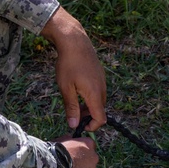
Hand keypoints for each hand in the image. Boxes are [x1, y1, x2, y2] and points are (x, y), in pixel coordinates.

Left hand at [40, 7, 106, 131]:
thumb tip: (74, 125)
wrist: (74, 41)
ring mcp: (102, 80)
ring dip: (89, 105)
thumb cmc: (68, 64)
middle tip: (73, 113)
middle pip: (100, 110)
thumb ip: (71, 107)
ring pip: (99, 100)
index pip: (101, 118)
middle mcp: (102, 88)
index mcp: (95, 94)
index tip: (80, 126)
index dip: (92, 126)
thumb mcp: (66, 88)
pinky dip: (90, 95)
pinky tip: (77, 87)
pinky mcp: (100, 74)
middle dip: (88, 116)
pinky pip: (98, 90)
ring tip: (73, 100)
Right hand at [46, 136, 98, 167]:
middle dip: (82, 165)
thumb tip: (70, 138)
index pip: (89, 147)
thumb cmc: (54, 153)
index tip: (74, 156)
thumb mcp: (61, 140)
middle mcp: (94, 158)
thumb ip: (69, 140)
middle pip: (90, 162)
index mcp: (88, 144)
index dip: (81, 153)